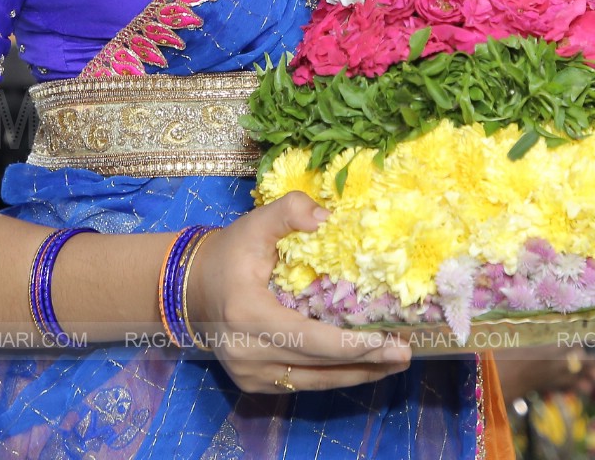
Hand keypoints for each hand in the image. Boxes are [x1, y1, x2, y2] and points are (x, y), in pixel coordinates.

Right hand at [186, 192, 410, 394]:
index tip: (388, 341)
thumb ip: (290, 211)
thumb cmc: (227, 254)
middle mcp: (248, 353)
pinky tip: (364, 368)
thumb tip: (328, 218)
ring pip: (314, 383)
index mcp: (249, 316)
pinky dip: (335, 377)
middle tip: (405, 352)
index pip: (309, 339)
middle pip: (318, 367)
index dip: (350, 345)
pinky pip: (303, 384)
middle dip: (366, 362)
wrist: (189, 288)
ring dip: (357, 375)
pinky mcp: (254, 383)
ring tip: (394, 363)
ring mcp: (250, 375)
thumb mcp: (254, 225)